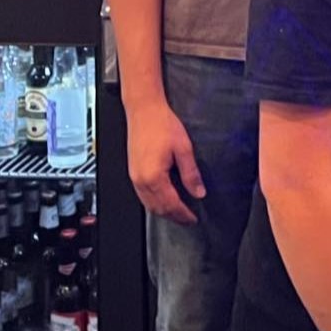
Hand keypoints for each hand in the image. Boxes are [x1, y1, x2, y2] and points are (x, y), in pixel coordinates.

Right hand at [125, 97, 204, 224]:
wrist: (144, 111)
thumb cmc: (162, 125)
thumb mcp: (183, 148)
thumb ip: (191, 173)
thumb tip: (198, 192)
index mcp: (154, 177)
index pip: (171, 204)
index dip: (183, 214)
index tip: (193, 219)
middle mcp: (140, 181)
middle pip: (157, 208)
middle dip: (173, 216)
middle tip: (188, 219)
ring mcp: (134, 178)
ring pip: (148, 204)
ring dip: (163, 211)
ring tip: (178, 213)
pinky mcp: (132, 172)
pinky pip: (142, 196)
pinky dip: (154, 203)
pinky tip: (163, 200)